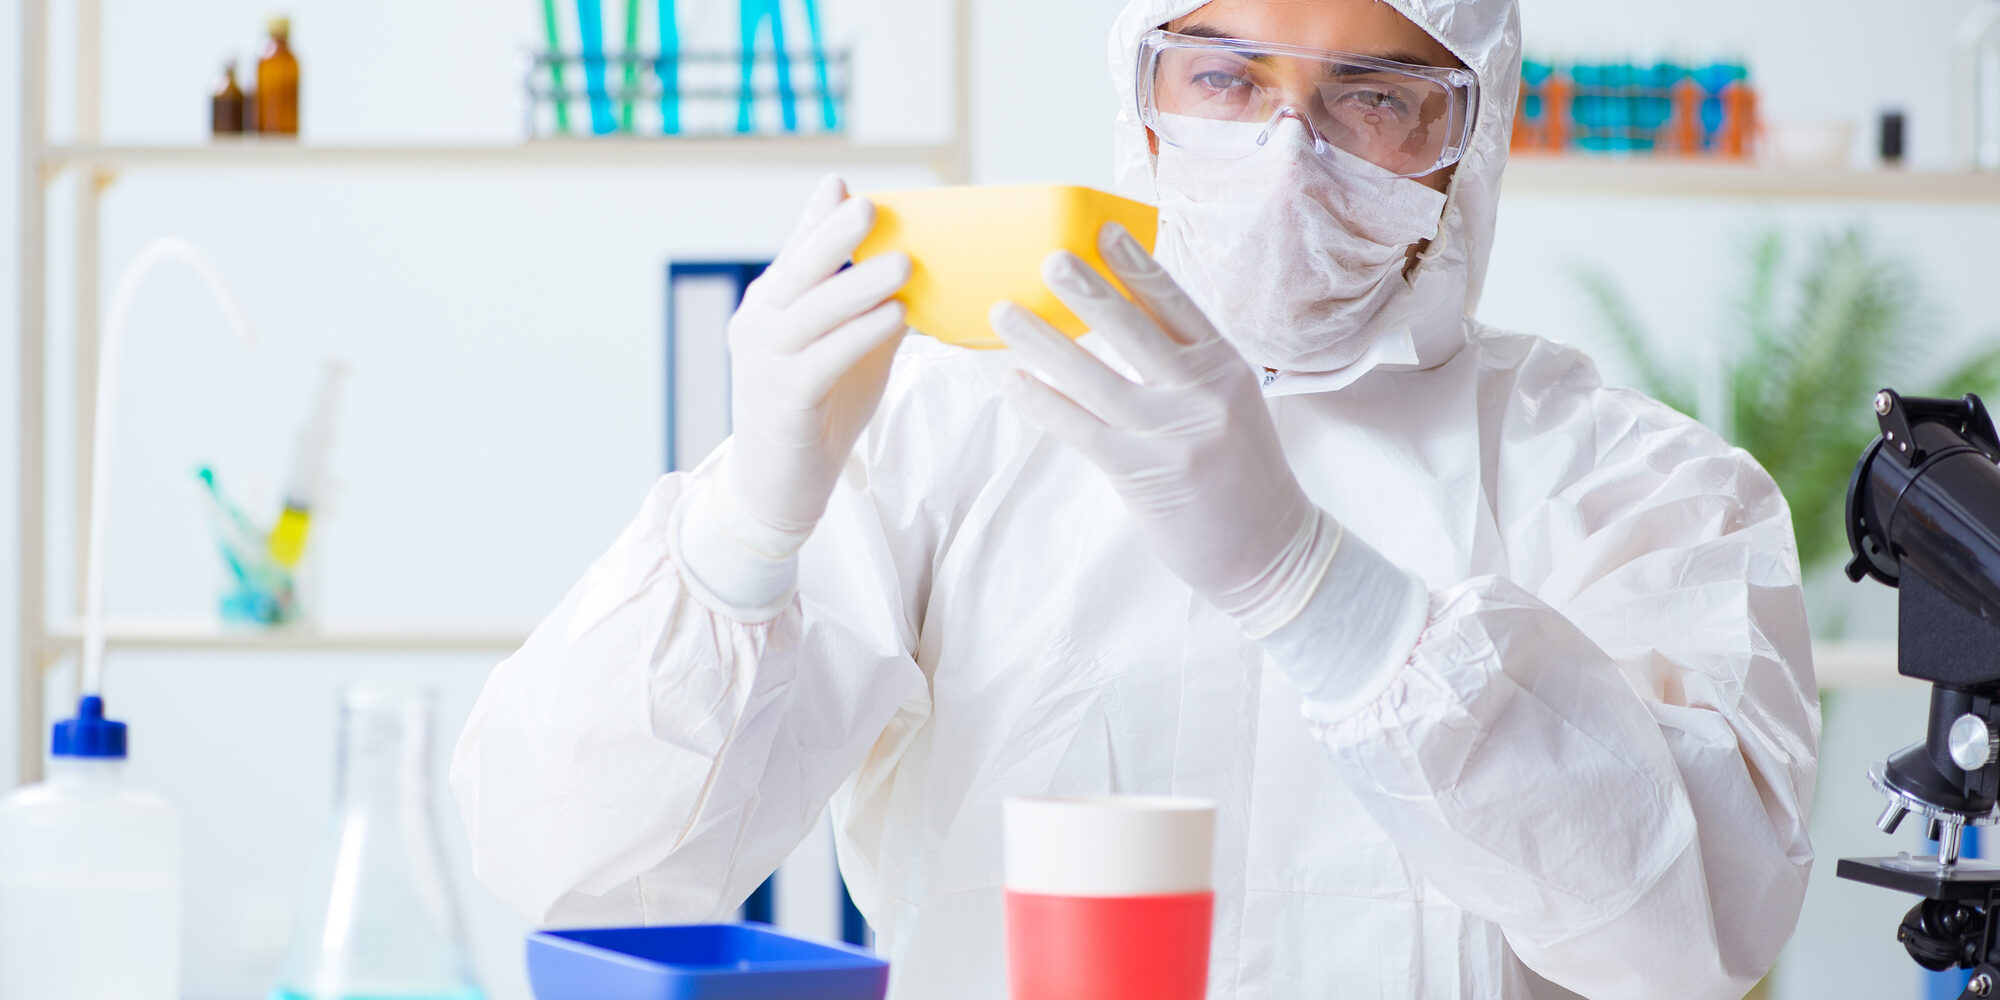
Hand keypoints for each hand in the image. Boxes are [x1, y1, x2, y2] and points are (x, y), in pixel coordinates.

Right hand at [719, 175, 911, 558]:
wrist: (780, 485)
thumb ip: (869, 308)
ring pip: (810, 314)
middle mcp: (758, 328)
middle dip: (830, 238)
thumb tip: (914, 265)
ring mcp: (765, 364)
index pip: (794, 254)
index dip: (816, 220)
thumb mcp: (846, 348)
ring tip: (902, 264)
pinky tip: (894, 318)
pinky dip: (859, 336)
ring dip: (857, 286)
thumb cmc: (819, 409)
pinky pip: (822, 360)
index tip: (843, 185)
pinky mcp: (784, 402)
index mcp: (770, 307)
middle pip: (795, 274)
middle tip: (868, 207)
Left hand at [991, 223, 1332, 634]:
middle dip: (1083, 289)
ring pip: (1093, 375)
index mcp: (1226, 366)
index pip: (1175, 302)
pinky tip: (1014, 380)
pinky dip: (1042, 402)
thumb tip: (1124, 323)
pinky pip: (1079, 428)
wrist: (1271, 551)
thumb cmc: (1243, 475)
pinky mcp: (1142, 472)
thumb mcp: (1231, 404)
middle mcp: (1200, 392)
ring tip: (1004, 312)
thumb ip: (1187, 367)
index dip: (1136, 264)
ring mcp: (1171, 432)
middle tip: (1046, 258)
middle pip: (1131, 327)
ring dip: (1042, 340)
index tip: (1101, 231)